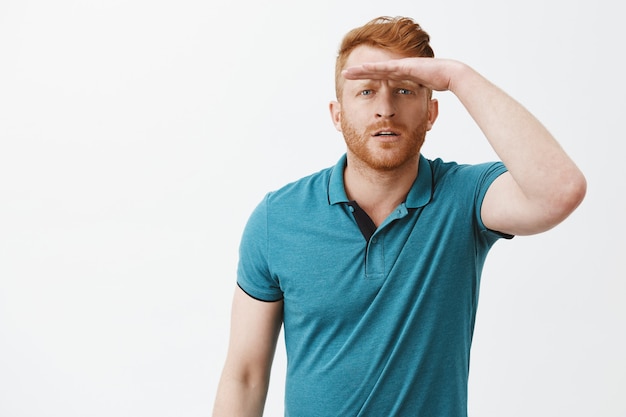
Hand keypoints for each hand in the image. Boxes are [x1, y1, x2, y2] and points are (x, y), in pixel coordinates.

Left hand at [342, 57, 464, 92]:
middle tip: (344, 74)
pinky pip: (386, 68)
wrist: (449, 74)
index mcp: (400, 75)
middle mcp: (398, 69)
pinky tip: (362, 69)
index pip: (379, 77)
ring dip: (362, 70)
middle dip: (359, 73)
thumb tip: (408, 109)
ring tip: (348, 72)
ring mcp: (401, 66)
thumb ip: (412, 96)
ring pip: (376, 68)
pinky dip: (373, 68)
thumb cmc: (438, 81)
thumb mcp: (420, 91)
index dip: (366, 78)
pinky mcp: (404, 66)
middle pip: (374, 71)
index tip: (354, 83)